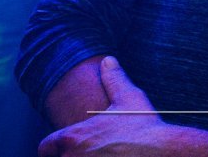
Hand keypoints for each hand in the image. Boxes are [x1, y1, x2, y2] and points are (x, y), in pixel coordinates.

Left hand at [39, 56, 181, 156]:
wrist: (162, 152)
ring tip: (103, 155)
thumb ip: (114, 78)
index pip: (45, 147)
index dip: (54, 147)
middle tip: (92, 152)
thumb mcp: (129, 98)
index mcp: (72, 138)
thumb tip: (108, 60)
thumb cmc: (143, 127)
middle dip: (72, 156)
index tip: (67, 148)